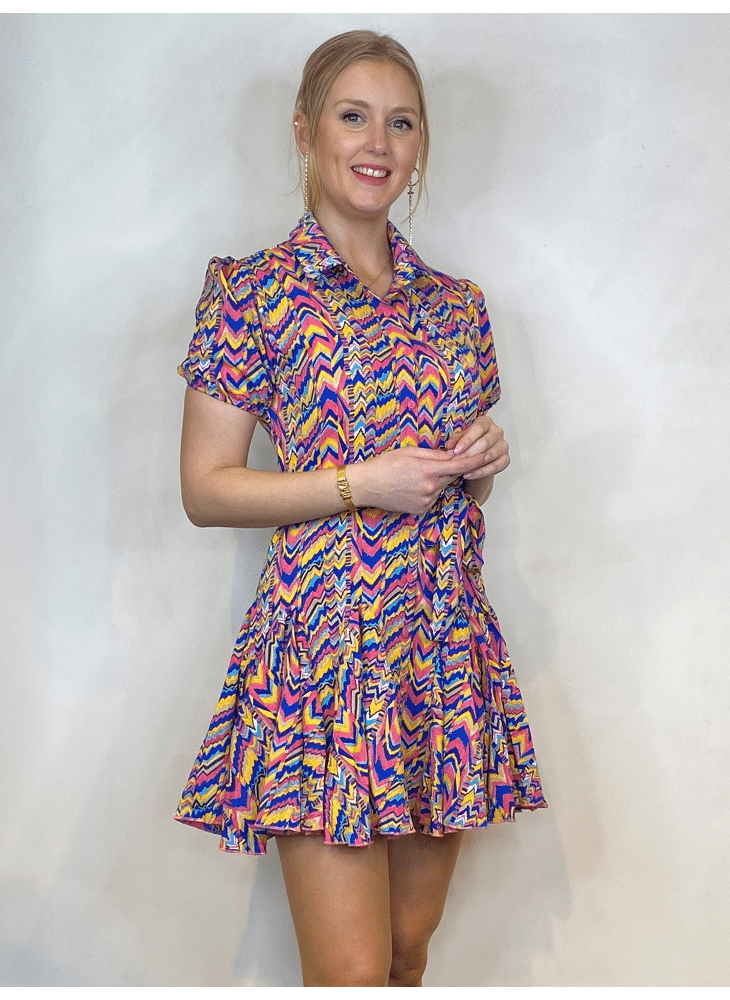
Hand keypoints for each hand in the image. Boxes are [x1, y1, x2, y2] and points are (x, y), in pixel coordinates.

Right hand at [346, 443, 494, 514]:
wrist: (367, 486)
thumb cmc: (385, 465)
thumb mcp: (410, 452)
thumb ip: (435, 454)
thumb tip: (454, 454)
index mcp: (429, 470)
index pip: (460, 465)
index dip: (476, 459)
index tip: (488, 454)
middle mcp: (431, 488)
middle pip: (453, 476)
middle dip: (451, 467)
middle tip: (437, 460)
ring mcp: (426, 501)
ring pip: (442, 487)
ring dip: (438, 479)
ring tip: (416, 475)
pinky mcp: (421, 509)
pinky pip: (433, 497)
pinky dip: (429, 490)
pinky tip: (412, 486)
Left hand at [446, 415, 509, 480]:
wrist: (476, 458)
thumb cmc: (468, 444)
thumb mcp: (460, 438)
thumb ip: (456, 439)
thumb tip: (449, 445)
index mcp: (486, 422)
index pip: (479, 428)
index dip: (467, 439)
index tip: (456, 450)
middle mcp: (497, 432)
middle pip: (484, 442)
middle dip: (468, 454)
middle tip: (456, 461)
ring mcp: (503, 445)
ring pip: (489, 455)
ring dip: (473, 464)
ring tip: (460, 469)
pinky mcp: (505, 459)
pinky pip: (494, 467)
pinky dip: (481, 472)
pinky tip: (469, 474)